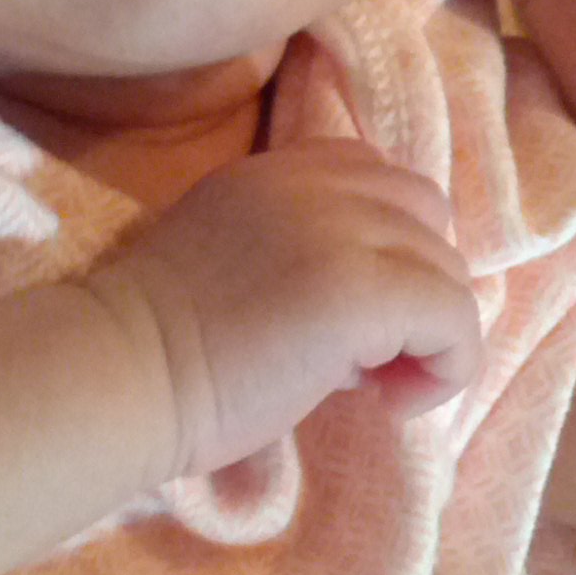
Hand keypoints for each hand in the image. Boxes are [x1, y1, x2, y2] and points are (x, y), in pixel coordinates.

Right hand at [86, 140, 483, 478]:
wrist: (118, 374)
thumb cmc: (159, 348)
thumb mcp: (234, 260)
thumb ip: (302, 252)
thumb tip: (382, 321)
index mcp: (280, 170)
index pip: (383, 182)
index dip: (388, 249)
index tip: (345, 317)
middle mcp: (317, 182)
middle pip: (429, 222)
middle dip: (412, 292)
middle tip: (361, 360)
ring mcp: (342, 228)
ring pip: (450, 273)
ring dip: (427, 335)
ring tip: (369, 385)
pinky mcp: (362, 289)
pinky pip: (456, 319)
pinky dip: (447, 368)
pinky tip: (392, 404)